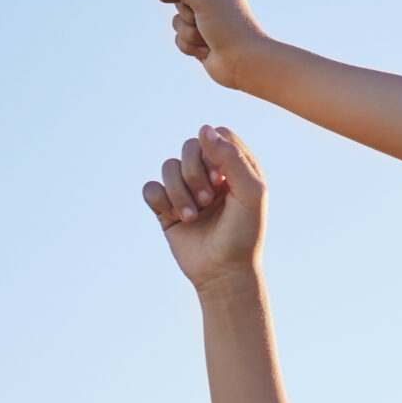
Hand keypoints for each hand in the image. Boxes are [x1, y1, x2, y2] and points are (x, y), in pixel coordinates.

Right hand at [143, 126, 265, 290]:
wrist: (224, 273)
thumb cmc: (244, 234)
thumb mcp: (250, 194)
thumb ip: (232, 159)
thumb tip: (204, 129)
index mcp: (235, 167)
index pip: (216, 135)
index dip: (213, 152)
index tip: (221, 180)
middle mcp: (210, 174)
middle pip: (189, 147)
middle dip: (194, 173)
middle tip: (208, 200)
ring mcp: (187, 189)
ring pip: (168, 166)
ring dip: (179, 192)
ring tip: (193, 216)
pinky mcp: (166, 207)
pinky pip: (151, 188)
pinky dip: (161, 201)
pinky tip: (176, 218)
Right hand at [158, 0, 268, 88]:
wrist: (243, 62)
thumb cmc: (229, 27)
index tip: (196, 0)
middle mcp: (214, 2)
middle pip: (179, 1)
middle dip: (188, 14)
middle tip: (207, 22)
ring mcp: (206, 23)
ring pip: (177, 22)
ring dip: (189, 33)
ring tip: (208, 39)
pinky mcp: (200, 42)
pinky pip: (179, 39)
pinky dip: (190, 46)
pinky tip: (207, 51)